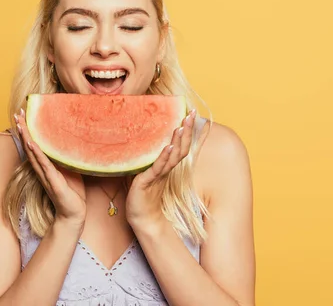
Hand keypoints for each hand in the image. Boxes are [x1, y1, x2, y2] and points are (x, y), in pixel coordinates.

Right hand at [15, 109, 86, 228]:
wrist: (74, 214)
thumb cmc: (73, 193)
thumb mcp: (71, 169)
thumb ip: (67, 157)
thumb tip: (72, 140)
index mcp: (46, 166)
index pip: (35, 145)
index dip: (29, 131)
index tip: (25, 115)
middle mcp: (43, 169)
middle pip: (30, 146)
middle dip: (24, 129)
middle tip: (18, 113)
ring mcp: (46, 175)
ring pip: (33, 153)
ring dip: (27, 138)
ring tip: (21, 124)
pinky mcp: (53, 182)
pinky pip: (44, 165)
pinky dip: (37, 154)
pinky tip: (32, 144)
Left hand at [125, 109, 196, 229]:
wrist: (142, 219)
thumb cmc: (142, 195)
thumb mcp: (144, 172)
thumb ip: (147, 158)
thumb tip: (141, 138)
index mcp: (166, 165)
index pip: (180, 145)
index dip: (186, 130)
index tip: (190, 113)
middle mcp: (166, 169)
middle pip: (181, 147)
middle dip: (186, 130)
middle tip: (191, 114)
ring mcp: (159, 175)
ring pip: (173, 156)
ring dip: (177, 140)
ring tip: (181, 126)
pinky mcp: (149, 181)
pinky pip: (158, 167)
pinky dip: (164, 157)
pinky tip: (168, 146)